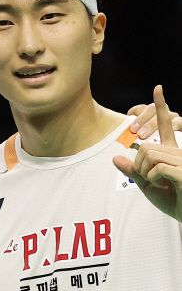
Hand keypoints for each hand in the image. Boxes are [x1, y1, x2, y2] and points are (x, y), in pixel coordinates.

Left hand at [114, 85, 181, 221]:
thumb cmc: (172, 201)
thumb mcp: (147, 186)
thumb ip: (132, 171)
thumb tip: (115, 158)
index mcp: (172, 153)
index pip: (165, 126)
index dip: (160, 107)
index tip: (157, 88)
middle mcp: (179, 152)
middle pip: (146, 147)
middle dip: (139, 165)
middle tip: (150, 180)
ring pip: (150, 155)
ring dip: (146, 173)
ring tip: (160, 183)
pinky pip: (157, 168)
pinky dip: (154, 179)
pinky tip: (168, 186)